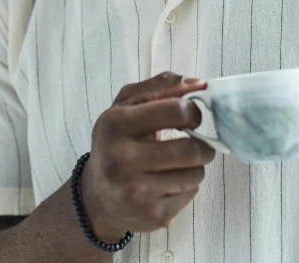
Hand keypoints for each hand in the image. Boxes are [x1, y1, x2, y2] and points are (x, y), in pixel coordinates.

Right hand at [79, 71, 214, 242]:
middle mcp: (122, 158)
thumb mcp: (128, 104)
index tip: (191, 116)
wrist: (96, 195)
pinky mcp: (151, 215)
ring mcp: (136, 191)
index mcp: (117, 123)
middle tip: (197, 142)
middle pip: (191, 149)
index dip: (193, 111)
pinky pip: (190, 194)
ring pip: (195, 173)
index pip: (176, 111)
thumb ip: (162, 85)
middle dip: (203, 144)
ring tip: (181, 162)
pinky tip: (170, 181)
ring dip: (196, 165)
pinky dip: (187, 185)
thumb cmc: (117, 140)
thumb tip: (200, 84)